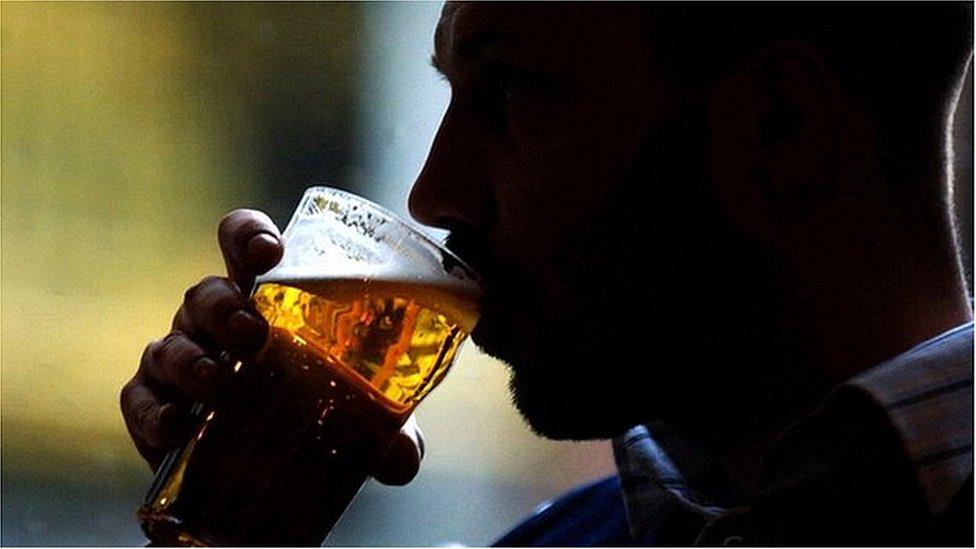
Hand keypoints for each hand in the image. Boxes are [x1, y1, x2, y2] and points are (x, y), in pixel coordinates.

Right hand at [120, 209, 423, 484]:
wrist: (265, 476)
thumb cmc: (315, 416)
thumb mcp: (362, 421)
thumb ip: (387, 432)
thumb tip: (401, 454)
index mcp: (265, 301)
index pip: (245, 245)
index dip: (248, 235)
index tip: (269, 251)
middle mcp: (217, 323)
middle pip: (205, 294)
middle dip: (223, 307)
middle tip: (252, 332)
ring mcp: (180, 361)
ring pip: (169, 343)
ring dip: (191, 360)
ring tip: (218, 382)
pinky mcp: (153, 407)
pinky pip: (139, 399)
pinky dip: (153, 411)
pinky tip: (176, 425)